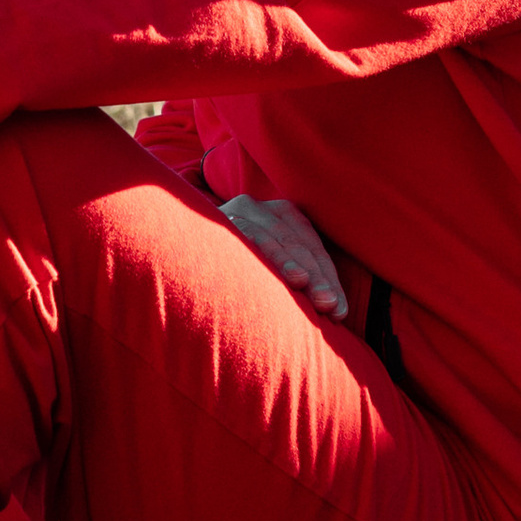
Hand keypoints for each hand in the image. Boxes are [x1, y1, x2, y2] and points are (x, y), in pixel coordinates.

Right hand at [220, 194, 347, 321]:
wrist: (181, 249)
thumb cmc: (237, 271)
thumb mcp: (271, 268)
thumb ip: (300, 281)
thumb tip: (336, 312)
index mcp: (282, 214)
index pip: (311, 247)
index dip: (328, 278)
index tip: (340, 312)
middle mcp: (261, 207)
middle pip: (297, 243)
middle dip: (317, 276)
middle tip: (331, 307)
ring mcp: (238, 211)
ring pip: (273, 238)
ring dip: (290, 264)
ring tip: (304, 284)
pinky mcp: (218, 219)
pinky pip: (241, 234)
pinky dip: (259, 252)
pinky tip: (270, 271)